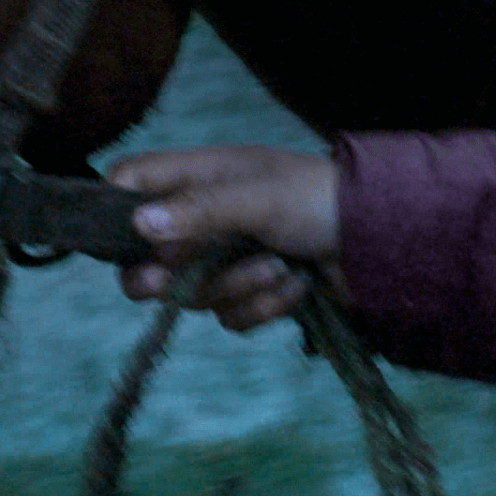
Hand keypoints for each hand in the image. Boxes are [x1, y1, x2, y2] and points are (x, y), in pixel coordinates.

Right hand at [106, 144, 339, 332]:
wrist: (383, 242)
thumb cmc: (320, 199)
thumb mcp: (259, 196)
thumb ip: (200, 210)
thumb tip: (138, 225)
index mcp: (198, 178)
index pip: (131, 184)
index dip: (112, 208)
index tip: (122, 236)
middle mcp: (204, 219)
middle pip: (145, 259)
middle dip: (162, 277)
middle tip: (170, 282)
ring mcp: (226, 259)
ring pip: (192, 295)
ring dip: (234, 287)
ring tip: (276, 266)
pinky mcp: (252, 294)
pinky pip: (230, 317)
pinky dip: (262, 307)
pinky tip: (295, 287)